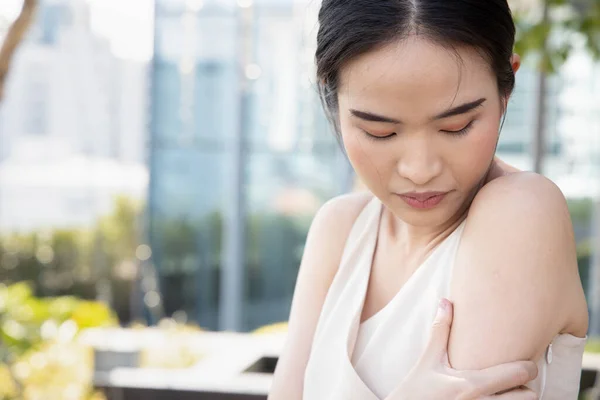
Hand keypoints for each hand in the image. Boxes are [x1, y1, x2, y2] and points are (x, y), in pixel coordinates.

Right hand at [385, 299, 537, 399]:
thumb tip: (445, 302)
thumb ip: (440, 331)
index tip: (524, 362)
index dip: (527, 366)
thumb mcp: (428, 360)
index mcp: (472, 384)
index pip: (519, 374)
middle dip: (524, 387)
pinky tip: (494, 399)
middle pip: (529, 396)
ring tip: (506, 392)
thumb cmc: (416, 390)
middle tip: (514, 380)